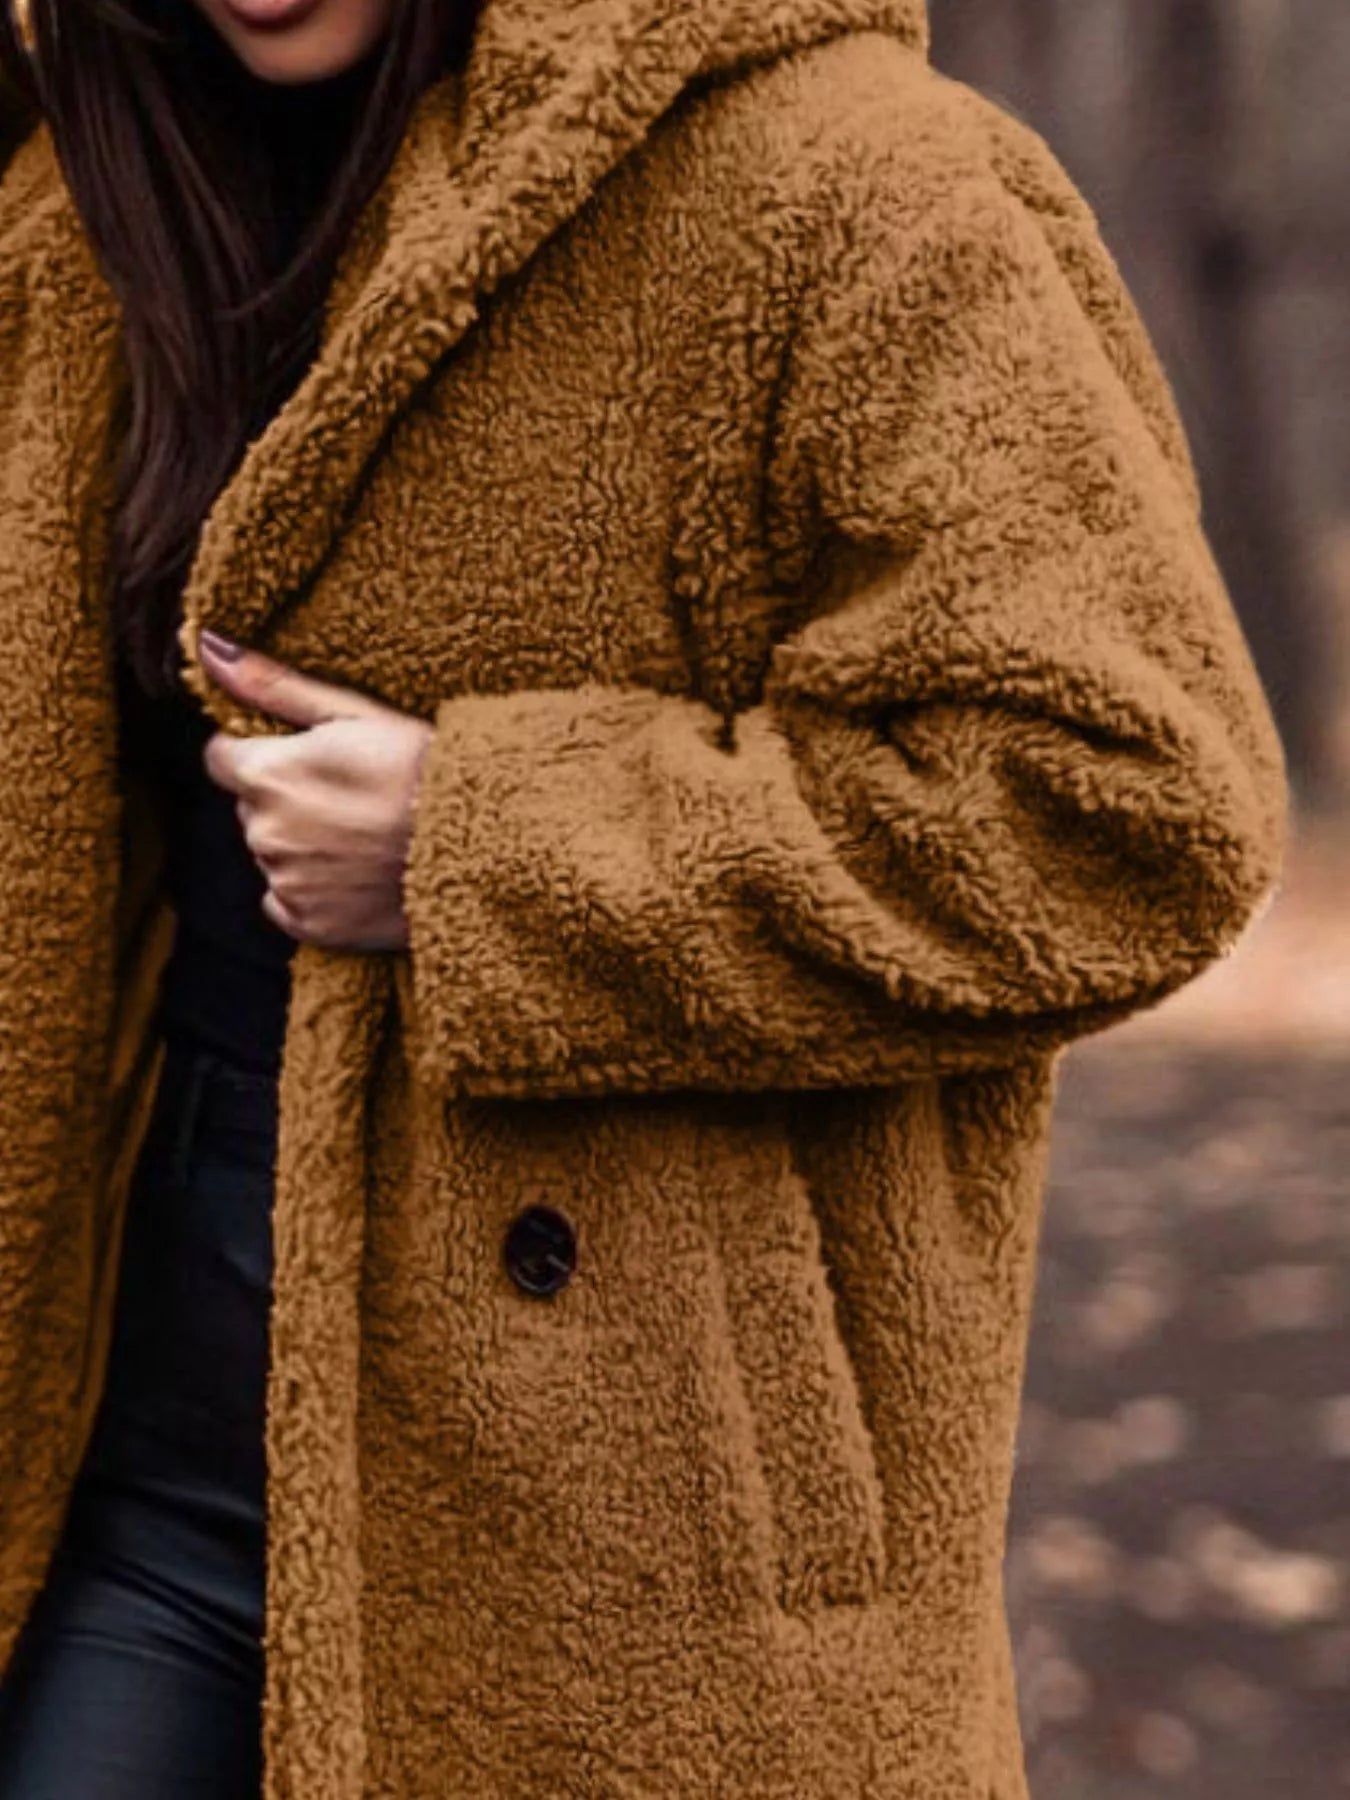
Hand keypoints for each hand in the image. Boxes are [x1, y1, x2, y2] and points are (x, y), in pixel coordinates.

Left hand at [197, 631, 435, 951]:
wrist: (482, 846)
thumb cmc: (425, 769)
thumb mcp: (356, 713)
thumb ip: (273, 685)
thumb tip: (208, 647)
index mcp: (267, 774)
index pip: (221, 757)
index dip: (262, 752)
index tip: (309, 757)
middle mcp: (263, 832)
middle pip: (250, 807)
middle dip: (285, 798)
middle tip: (349, 795)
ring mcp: (285, 882)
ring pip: (273, 852)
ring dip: (302, 843)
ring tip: (363, 835)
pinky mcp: (308, 923)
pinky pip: (289, 901)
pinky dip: (313, 889)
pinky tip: (358, 873)